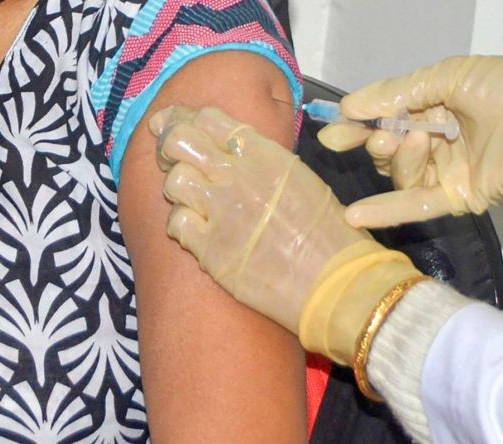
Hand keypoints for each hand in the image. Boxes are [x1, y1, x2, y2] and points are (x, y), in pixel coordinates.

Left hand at [149, 106, 369, 334]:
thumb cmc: (329, 232)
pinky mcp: (210, 249)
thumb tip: (238, 154)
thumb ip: (265, 161)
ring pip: (173, 181)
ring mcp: (222, 211)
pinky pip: (176, 223)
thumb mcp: (302, 179)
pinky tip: (196, 231)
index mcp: (265, 154)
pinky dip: (182, 225)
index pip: (209, 119)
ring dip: (178, 187)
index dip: (184, 118)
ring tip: (190, 199)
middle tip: (169, 156)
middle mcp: (238, 176)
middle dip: (168, 144)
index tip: (172, 123)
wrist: (335, 281)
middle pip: (180, 140)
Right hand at [319, 56, 502, 227]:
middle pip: (389, 147)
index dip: (360, 121)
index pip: (389, 115)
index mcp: (440, 104)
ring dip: (397, 158)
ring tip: (413, 139)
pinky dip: (386, 210)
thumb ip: (401, 92)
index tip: (333, 128)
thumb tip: (351, 105)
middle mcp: (440, 139)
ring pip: (401, 173)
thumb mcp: (453, 76)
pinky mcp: (460, 197)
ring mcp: (449, 171)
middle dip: (375, 139)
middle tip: (374, 135)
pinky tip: (354, 214)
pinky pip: (417, 205)